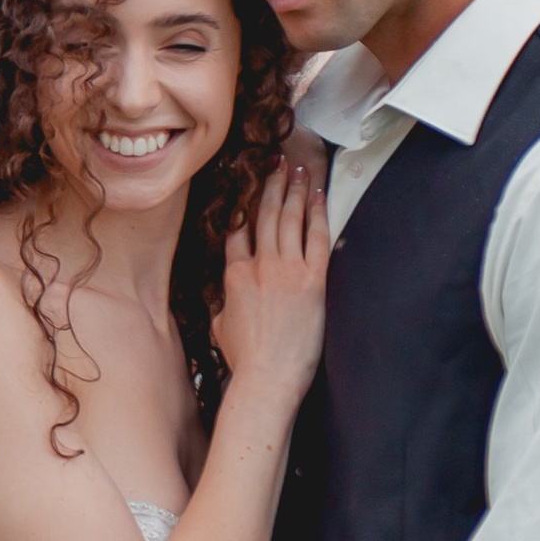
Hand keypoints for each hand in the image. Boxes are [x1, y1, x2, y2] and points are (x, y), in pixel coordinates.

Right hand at [214, 156, 327, 409]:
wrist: (266, 378)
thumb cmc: (244, 361)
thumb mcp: (221, 327)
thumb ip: (223, 303)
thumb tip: (225, 297)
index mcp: (234, 275)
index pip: (238, 228)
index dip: (244, 202)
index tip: (248, 183)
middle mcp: (258, 266)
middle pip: (263, 214)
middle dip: (271, 184)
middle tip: (277, 162)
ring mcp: (285, 270)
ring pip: (288, 219)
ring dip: (293, 190)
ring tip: (298, 168)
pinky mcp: (312, 280)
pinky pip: (316, 237)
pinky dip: (317, 213)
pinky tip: (318, 195)